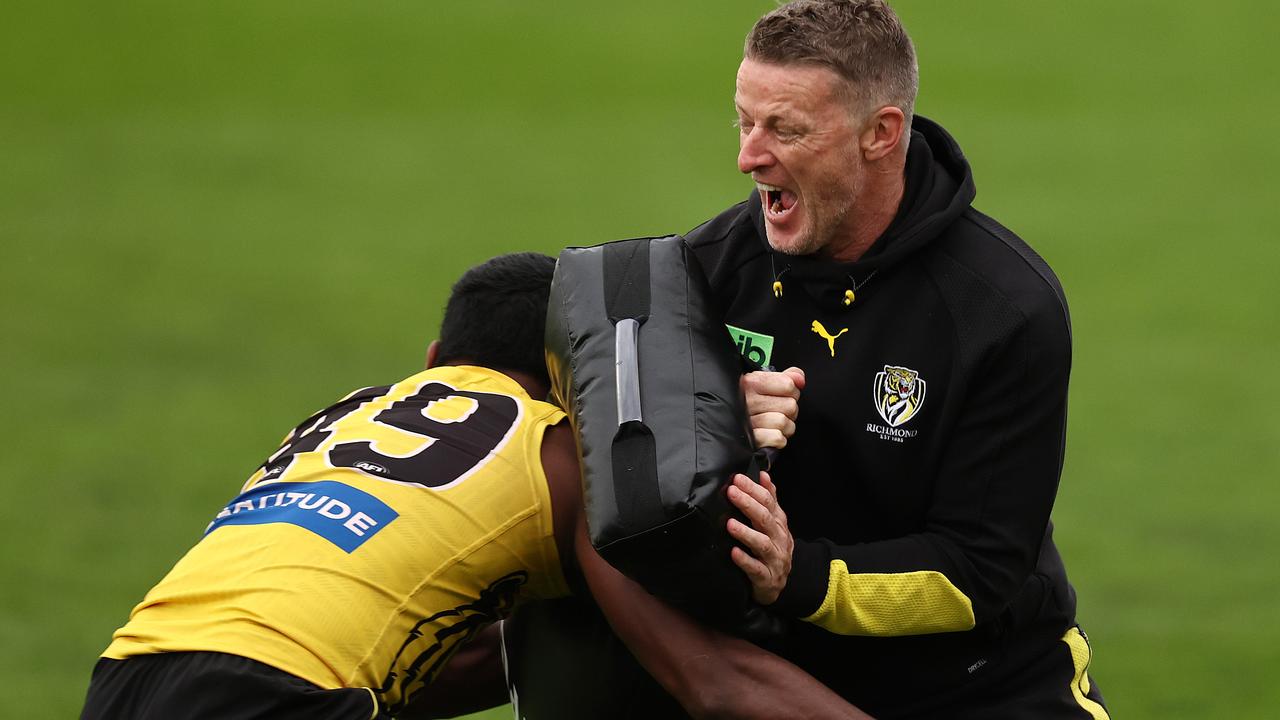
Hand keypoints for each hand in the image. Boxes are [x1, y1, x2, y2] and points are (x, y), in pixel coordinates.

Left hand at [726, 471, 792, 604]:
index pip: (769, 502)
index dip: (754, 489)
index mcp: (779, 523)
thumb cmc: (772, 548)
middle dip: (748, 504)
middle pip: (765, 519)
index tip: (738, 479)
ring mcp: (774, 559)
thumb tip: (764, 474)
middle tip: (732, 492)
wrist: (779, 583)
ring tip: (730, 523)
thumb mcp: (774, 523)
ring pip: (763, 544)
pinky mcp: (766, 578)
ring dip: (746, 533)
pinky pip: (756, 569)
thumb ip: (769, 499)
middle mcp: (779, 539)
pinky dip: (745, 560)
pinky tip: (733, 552)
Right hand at [741, 366, 805, 450]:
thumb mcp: (762, 382)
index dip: (791, 392)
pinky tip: (769, 435)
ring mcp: (747, 421)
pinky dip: (778, 439)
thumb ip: (786, 377)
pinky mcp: (750, 440)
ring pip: (784, 423)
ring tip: (773, 425)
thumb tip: (800, 379)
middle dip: (789, 411)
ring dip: (784, 427)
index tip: (782, 395)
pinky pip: (778, 438)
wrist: (721, 422)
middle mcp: (748, 400)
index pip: (789, 385)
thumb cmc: (747, 401)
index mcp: (751, 382)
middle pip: (790, 406)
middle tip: (777, 412)